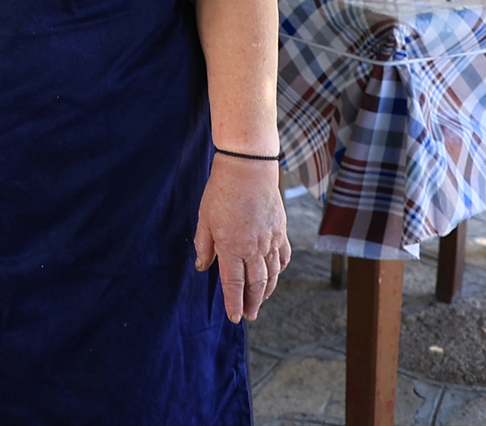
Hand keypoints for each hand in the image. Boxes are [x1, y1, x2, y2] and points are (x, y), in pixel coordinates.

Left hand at [193, 155, 290, 322]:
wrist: (248, 168)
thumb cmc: (221, 191)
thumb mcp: (204, 219)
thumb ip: (204, 246)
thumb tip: (202, 267)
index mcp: (232, 246)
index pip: (234, 283)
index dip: (234, 302)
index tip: (234, 317)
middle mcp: (254, 247)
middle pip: (255, 284)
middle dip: (252, 303)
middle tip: (249, 315)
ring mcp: (270, 240)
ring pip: (272, 274)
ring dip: (266, 290)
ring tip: (260, 301)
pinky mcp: (281, 230)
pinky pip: (283, 257)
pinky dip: (280, 269)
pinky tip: (275, 275)